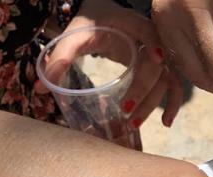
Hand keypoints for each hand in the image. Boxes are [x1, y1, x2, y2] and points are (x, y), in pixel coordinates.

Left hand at [44, 0, 184, 127]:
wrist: (97, 16)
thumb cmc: (87, 23)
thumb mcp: (74, 36)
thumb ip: (59, 57)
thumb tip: (41, 87)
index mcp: (133, 24)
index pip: (150, 34)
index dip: (156, 46)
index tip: (155, 61)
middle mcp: (150, 40)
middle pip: (158, 66)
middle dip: (144, 91)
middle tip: (125, 111)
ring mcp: (156, 55)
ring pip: (166, 80)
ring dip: (155, 103)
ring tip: (135, 123)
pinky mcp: (156, 68)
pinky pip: (170, 85)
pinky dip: (171, 103)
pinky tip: (165, 123)